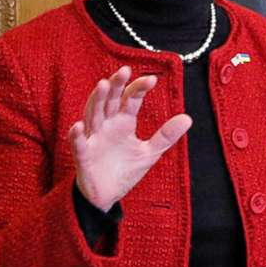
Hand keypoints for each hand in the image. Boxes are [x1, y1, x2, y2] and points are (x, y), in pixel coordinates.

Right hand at [71, 66, 189, 213]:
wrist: (107, 196)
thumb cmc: (125, 170)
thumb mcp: (149, 153)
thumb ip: (165, 136)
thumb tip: (188, 118)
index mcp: (123, 122)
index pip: (130, 99)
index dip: (139, 88)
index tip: (152, 80)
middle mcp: (107, 125)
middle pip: (110, 100)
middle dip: (116, 85)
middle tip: (124, 71)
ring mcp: (94, 138)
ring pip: (93, 115)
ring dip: (97, 100)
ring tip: (103, 85)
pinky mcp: (83, 156)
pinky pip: (79, 144)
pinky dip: (77, 135)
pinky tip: (79, 126)